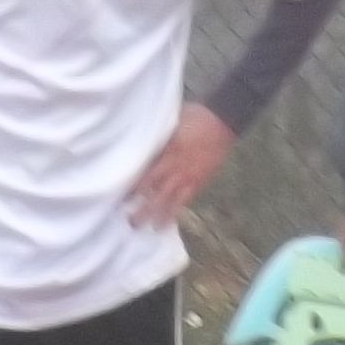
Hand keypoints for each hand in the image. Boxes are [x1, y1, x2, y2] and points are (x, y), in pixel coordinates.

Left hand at [129, 103, 236, 228]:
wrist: (224, 121)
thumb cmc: (194, 116)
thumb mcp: (171, 121)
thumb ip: (157, 135)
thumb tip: (139, 140)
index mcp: (167, 151)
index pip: (147, 173)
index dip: (133, 187)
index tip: (121, 198)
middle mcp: (177, 167)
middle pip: (156, 191)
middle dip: (143, 208)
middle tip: (129, 221)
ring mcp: (189, 175)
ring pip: (171, 199)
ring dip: (159, 215)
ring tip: (149, 228)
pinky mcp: (200, 180)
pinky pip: (187, 198)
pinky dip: (177, 210)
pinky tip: (170, 220)